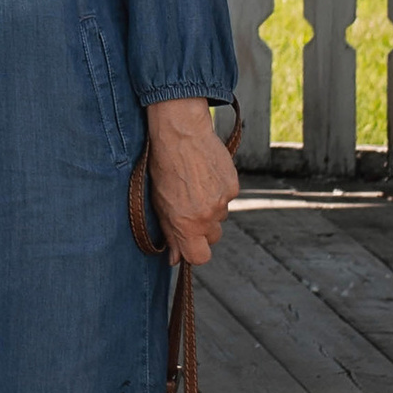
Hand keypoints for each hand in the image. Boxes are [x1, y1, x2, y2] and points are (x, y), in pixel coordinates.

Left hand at [146, 98, 238, 265]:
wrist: (181, 133)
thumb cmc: (163, 166)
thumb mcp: (158, 203)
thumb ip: (170, 233)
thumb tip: (174, 259)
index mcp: (187, 223)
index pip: (200, 257)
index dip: (193, 252)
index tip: (187, 243)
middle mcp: (208, 216)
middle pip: (212, 237)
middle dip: (202, 228)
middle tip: (188, 207)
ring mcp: (223, 200)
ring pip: (220, 216)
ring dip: (210, 207)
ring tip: (194, 185)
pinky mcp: (234, 186)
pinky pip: (228, 198)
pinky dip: (218, 191)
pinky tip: (205, 175)